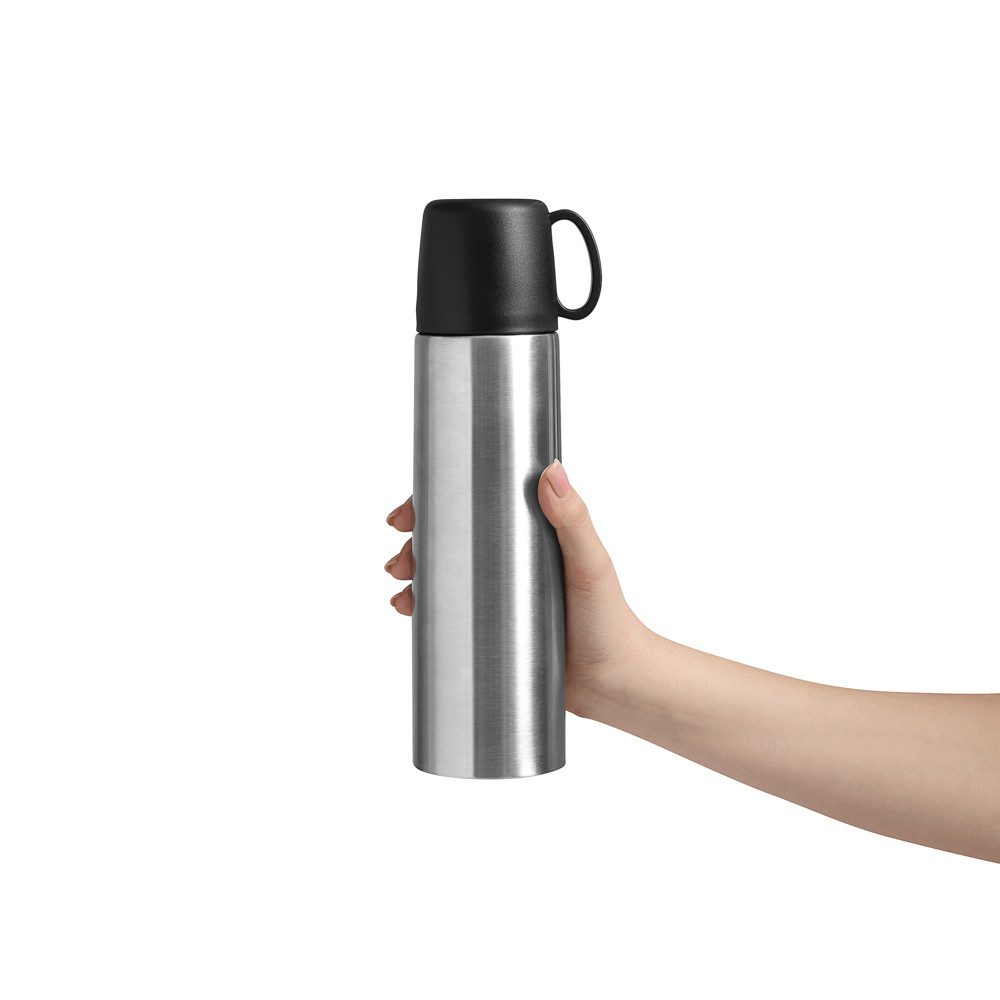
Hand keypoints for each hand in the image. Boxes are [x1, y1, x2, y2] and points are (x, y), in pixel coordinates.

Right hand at [384, 461, 649, 715]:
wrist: (615, 684)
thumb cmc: (611, 620)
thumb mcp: (590, 565)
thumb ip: (574, 521)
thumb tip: (551, 471)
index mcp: (533, 532)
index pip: (478, 502)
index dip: (438, 501)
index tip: (411, 511)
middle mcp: (513, 558)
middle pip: (451, 537)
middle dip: (416, 543)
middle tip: (400, 558)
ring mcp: (502, 594)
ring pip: (446, 574)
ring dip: (415, 575)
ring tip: (401, 590)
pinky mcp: (497, 628)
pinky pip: (454, 612)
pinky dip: (427, 608)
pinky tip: (410, 612)